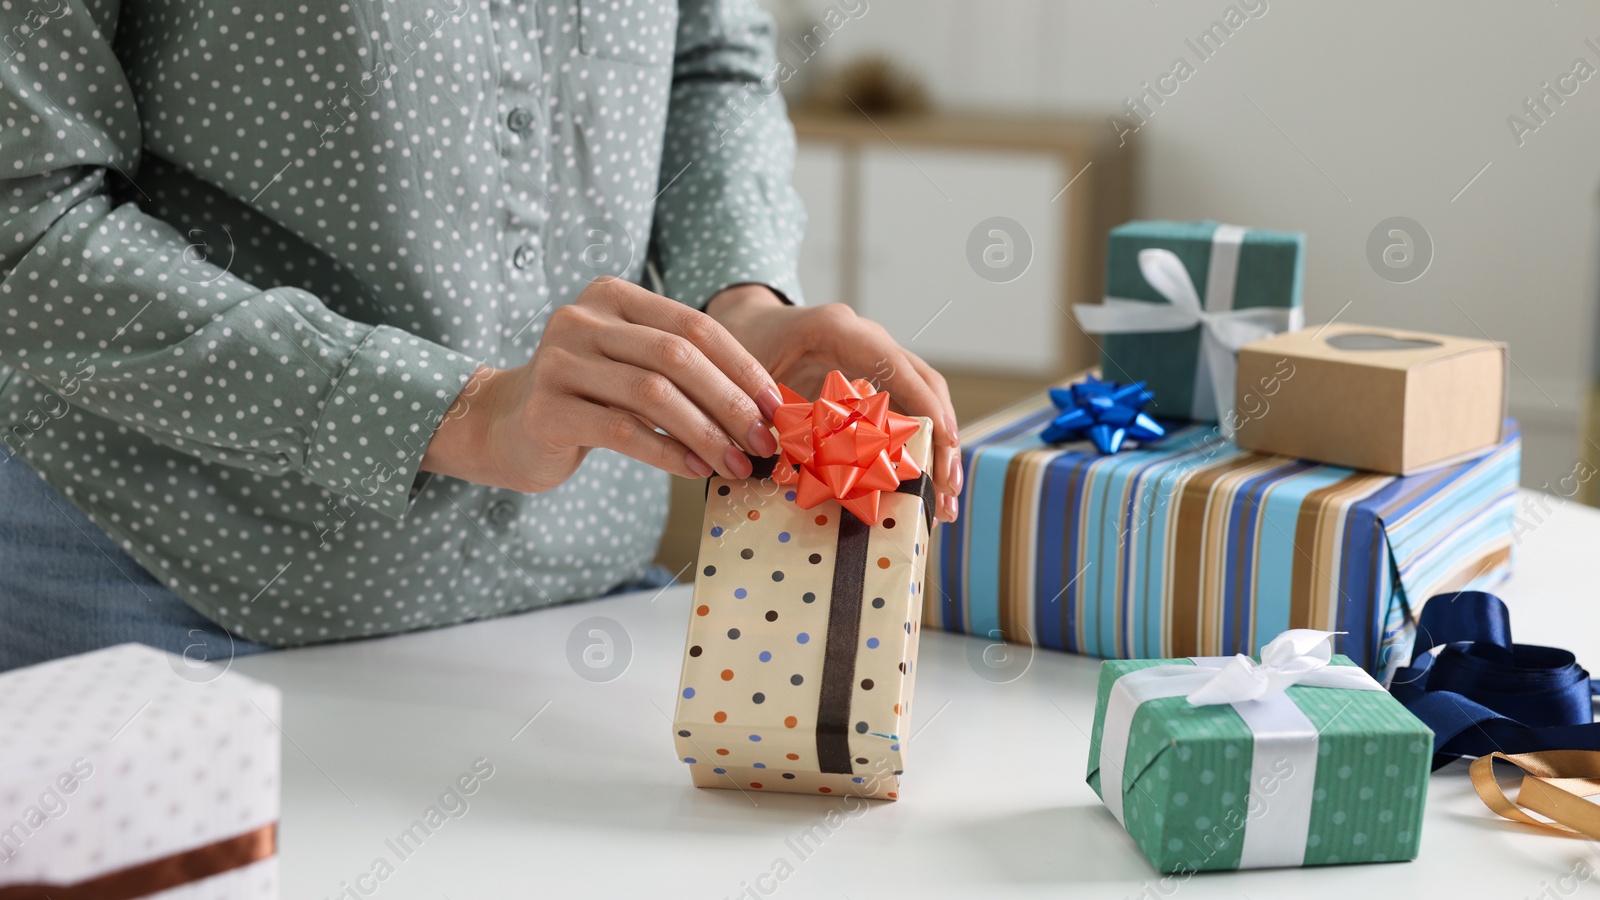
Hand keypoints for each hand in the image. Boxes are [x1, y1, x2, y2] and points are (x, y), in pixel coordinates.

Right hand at [420, 278, 783, 491]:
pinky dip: (667, 451)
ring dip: (705, 434)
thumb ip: (683, 370)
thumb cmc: (588, 398)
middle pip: (677, 357)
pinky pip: (622, 430)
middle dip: (730, 403)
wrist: (507, 427)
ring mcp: (558, 361)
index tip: (775, 407)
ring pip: (653, 395)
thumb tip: (764, 407)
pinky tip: (694, 470)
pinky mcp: (546, 409)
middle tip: (762, 442)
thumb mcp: (633, 367)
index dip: (741, 367)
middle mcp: (581, 319)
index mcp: (612, 296)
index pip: (694, 325)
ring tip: (735, 465)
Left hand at [705, 284, 962, 522]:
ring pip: (923, 402)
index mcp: (836, 329)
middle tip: (947, 487)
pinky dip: (916, 450)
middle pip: (924, 384)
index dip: (922, 404)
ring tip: (944, 502)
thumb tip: (782, 464)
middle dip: (942, 438)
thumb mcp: (743, 374)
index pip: (892, 364)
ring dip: (937, 450)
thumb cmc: (740, 343)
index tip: (941, 442)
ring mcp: (875, 361)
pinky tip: (923, 488)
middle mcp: (866, 340)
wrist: (745, 322)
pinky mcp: (874, 383)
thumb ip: (764, 410)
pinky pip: (905, 413)